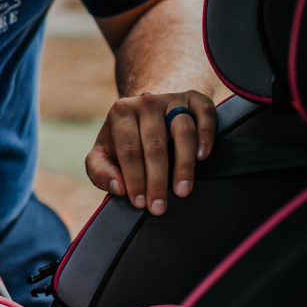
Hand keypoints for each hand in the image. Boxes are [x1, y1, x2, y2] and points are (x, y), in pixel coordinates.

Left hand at [85, 91, 216, 215]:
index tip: (140, 203)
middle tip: (160, 207)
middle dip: (157, 180)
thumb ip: (100, 171)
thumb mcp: (103, 155)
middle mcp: (146, 102)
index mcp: (121, 113)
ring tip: (182, 191)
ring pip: (182, 131)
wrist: (149, 113)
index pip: (129, 150)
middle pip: (155, 145)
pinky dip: (206, 134)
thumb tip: (119, 187)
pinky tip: (203, 157)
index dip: (134, 179)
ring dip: (184, 164)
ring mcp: (173, 99)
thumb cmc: (125, 142)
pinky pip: (205, 113)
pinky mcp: (195, 99)